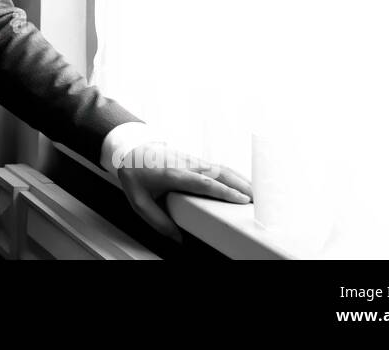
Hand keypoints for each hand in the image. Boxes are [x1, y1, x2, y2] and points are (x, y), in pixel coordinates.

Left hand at [115, 144, 251, 242]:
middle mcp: (186, 164)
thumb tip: (178, 238)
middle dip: (241, 185)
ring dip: (241, 180)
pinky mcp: (196, 160)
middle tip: (258, 200)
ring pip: (222, 168)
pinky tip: (243, 185)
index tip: (241, 199)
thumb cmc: (135, 174)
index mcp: (172, 174)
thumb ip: (158, 221)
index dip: (224, 191)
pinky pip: (218, 167)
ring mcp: (192, 160)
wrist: (131, 149)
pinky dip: (234, 175)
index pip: (204, 183)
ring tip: (256, 194)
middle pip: (219, 173)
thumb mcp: (139, 202)